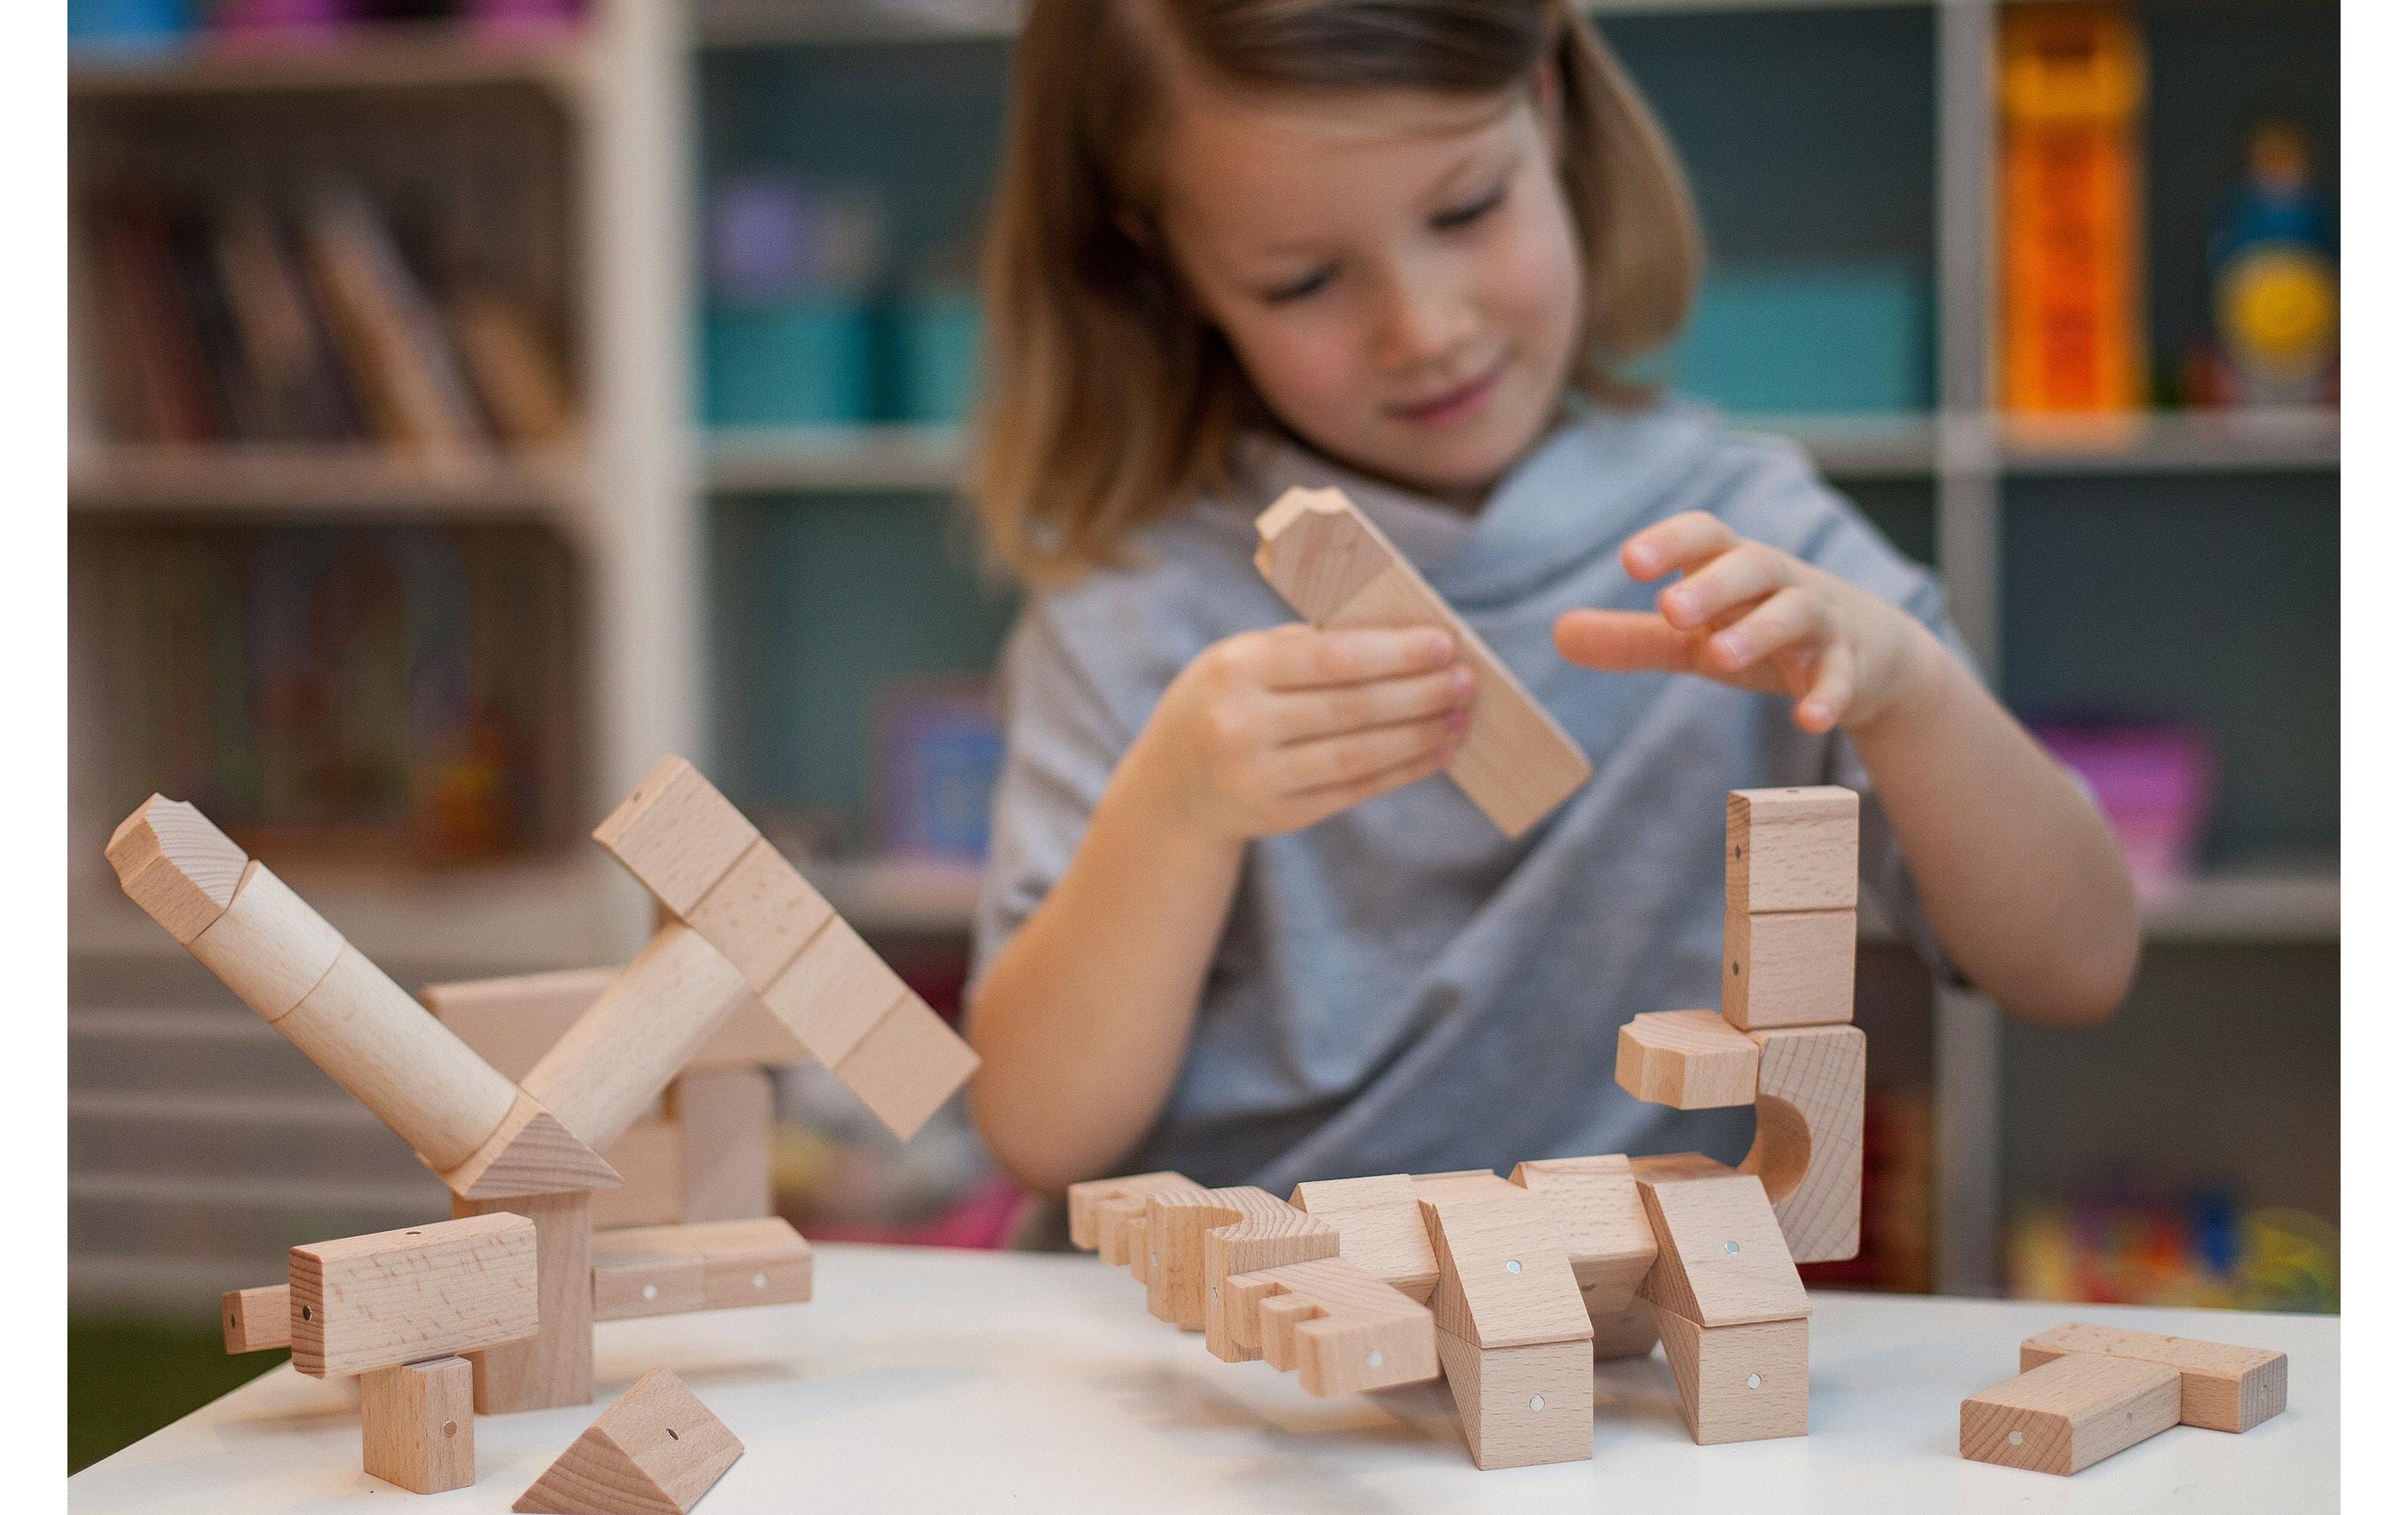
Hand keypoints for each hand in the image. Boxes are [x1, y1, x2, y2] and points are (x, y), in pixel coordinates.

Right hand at [1127, 624, 1473, 840]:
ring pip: (1359, 754)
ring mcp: (1260, 776)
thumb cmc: (1225, 701)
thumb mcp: (1244, 660)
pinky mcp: (1281, 814)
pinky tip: (1437, 752)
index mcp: (1236, 668)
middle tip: (1466, 681)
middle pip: (1352, 708)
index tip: (1445, 644)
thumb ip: (1310, 645)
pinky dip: (1403, 770)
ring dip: (1419, 735)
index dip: (1395, 653)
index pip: (1331, 658)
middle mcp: (1243, 724)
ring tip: (1460, 717)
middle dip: (1419, 693)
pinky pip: (1355, 789)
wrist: (1170, 787)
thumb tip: (1406, 637)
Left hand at [1552, 511, 1942, 734]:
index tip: (1628, 560)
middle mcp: (1780, 583)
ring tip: (1720, 657)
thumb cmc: (1763, 630)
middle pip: (1752, 567)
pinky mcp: (1851, 667)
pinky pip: (1841, 678)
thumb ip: (1633, 636)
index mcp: (1733, 567)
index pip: (1705, 535)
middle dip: (1712, 585)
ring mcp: (1821, 623)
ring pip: (1795, 614)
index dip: (1670, 541)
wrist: (1873, 654)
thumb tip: (1558, 633)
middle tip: (1669, 608)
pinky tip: (1808, 720)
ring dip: (1759, 632)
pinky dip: (1827, 696)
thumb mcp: (1695, 637)